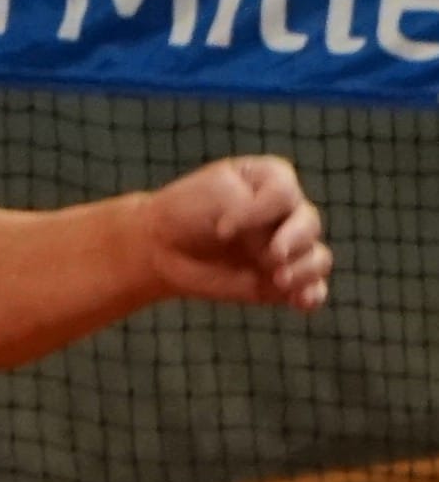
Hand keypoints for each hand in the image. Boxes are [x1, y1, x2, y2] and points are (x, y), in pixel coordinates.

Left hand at [143, 154, 330, 313]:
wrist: (162, 246)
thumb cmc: (186, 211)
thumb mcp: (215, 194)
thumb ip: (252, 210)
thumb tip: (280, 255)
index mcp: (271, 179)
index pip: (285, 192)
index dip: (258, 212)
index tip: (221, 228)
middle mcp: (286, 212)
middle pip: (310, 222)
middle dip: (294, 240)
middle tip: (271, 256)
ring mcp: (287, 247)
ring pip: (318, 257)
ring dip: (304, 270)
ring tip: (278, 279)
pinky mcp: (282, 280)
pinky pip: (312, 289)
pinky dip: (311, 295)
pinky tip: (301, 302)